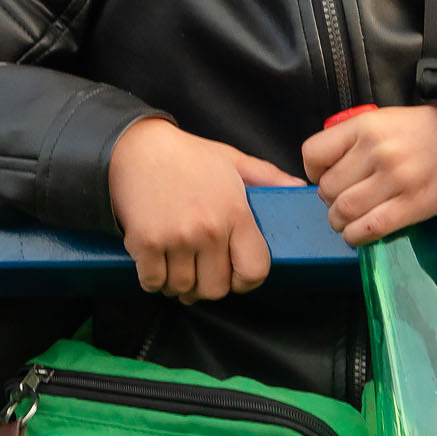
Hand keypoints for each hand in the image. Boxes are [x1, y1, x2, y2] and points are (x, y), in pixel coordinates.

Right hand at [108, 119, 301, 303]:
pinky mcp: (146, 242)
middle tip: (198, 272)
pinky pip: (153, 281)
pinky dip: (152, 281)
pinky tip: (154, 266)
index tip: (233, 277)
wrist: (134, 147)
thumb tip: (301, 188)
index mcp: (236, 212)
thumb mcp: (232, 160)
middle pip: (216, 288)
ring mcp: (177, 238)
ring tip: (175, 268)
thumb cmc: (186, 155)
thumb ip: (268, 177)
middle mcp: (210, 229)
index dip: (245, 282)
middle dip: (207, 286)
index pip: (254, 270)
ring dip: (177, 285)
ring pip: (183, 288)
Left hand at [301, 106, 436, 245]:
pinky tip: (356, 234)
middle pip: (328, 187)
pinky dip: (356, 236)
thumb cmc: (416, 134)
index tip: (322, 177)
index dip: (312, 172)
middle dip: (328, 200)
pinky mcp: (414, 204)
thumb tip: (319, 173)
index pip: (313, 154)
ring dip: (339, 221)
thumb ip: (348, 140)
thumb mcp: (379, 120)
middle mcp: (378, 150)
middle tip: (339, 202)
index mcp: (365, 126)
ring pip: (345, 210)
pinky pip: (371, 227)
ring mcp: (397, 178)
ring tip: (344, 220)